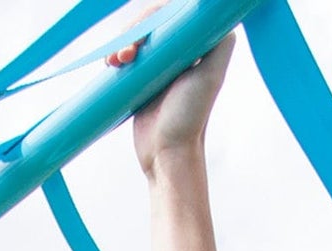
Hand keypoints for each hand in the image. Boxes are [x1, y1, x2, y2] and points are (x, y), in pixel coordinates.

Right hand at [109, 23, 233, 174]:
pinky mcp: (144, 80)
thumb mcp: (211, 77)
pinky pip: (129, 57)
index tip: (140, 34)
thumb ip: (220, 45)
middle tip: (125, 54)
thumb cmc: (190, 119)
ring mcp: (162, 66)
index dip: (153, 16)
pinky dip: (117, 55)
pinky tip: (111, 64)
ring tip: (115, 61)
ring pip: (138, 38)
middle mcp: (182, 53)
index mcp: (199, 47)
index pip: (172, 14)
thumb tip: (216, 12)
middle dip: (134, 31)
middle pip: (153, 23)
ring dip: (122, 43)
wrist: (168, 154)